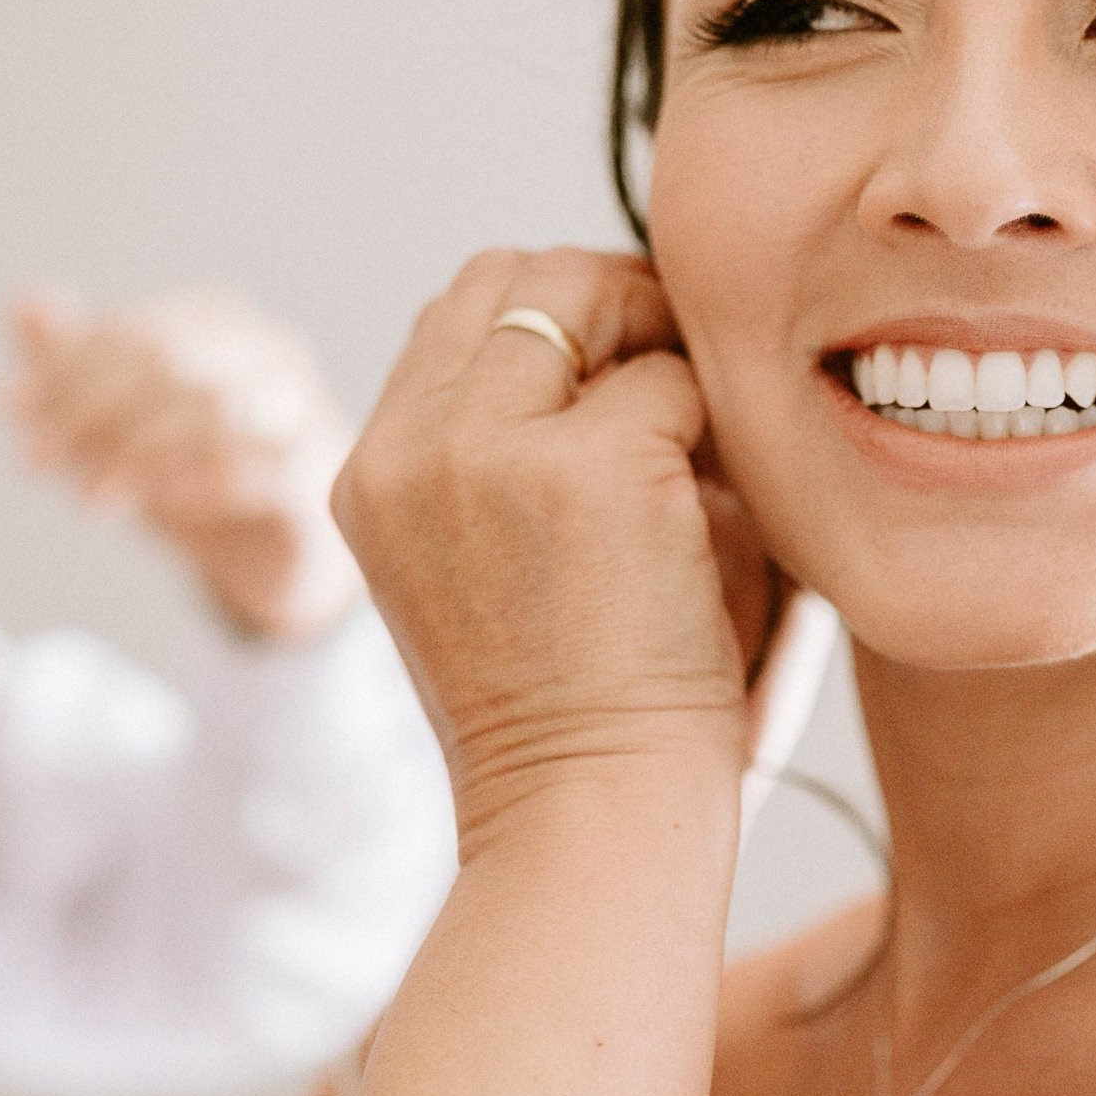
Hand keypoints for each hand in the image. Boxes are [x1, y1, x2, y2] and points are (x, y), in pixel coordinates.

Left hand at [3, 286, 363, 643]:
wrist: (280, 550)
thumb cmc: (199, 470)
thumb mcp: (125, 421)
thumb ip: (77, 364)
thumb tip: (22, 306)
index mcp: (221, 324)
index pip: (131, 331)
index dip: (63, 369)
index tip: (7, 411)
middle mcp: (269, 355)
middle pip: (166, 363)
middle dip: (87, 412)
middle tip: (34, 460)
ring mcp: (301, 413)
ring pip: (208, 412)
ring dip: (134, 455)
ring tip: (87, 499)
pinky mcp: (314, 479)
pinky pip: (260, 471)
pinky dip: (204, 484)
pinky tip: (161, 505)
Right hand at [333, 248, 759, 853]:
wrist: (588, 818)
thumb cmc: (571, 718)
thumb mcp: (483, 572)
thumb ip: (505, 456)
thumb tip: (616, 336)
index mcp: (373, 474)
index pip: (457, 314)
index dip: (555, 320)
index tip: (627, 374)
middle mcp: (412, 449)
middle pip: (512, 277)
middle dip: (609, 302)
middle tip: (682, 380)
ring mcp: (490, 450)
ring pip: (590, 299)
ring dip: (661, 350)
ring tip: (699, 445)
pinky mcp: (590, 466)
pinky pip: (676, 379)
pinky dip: (716, 433)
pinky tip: (721, 512)